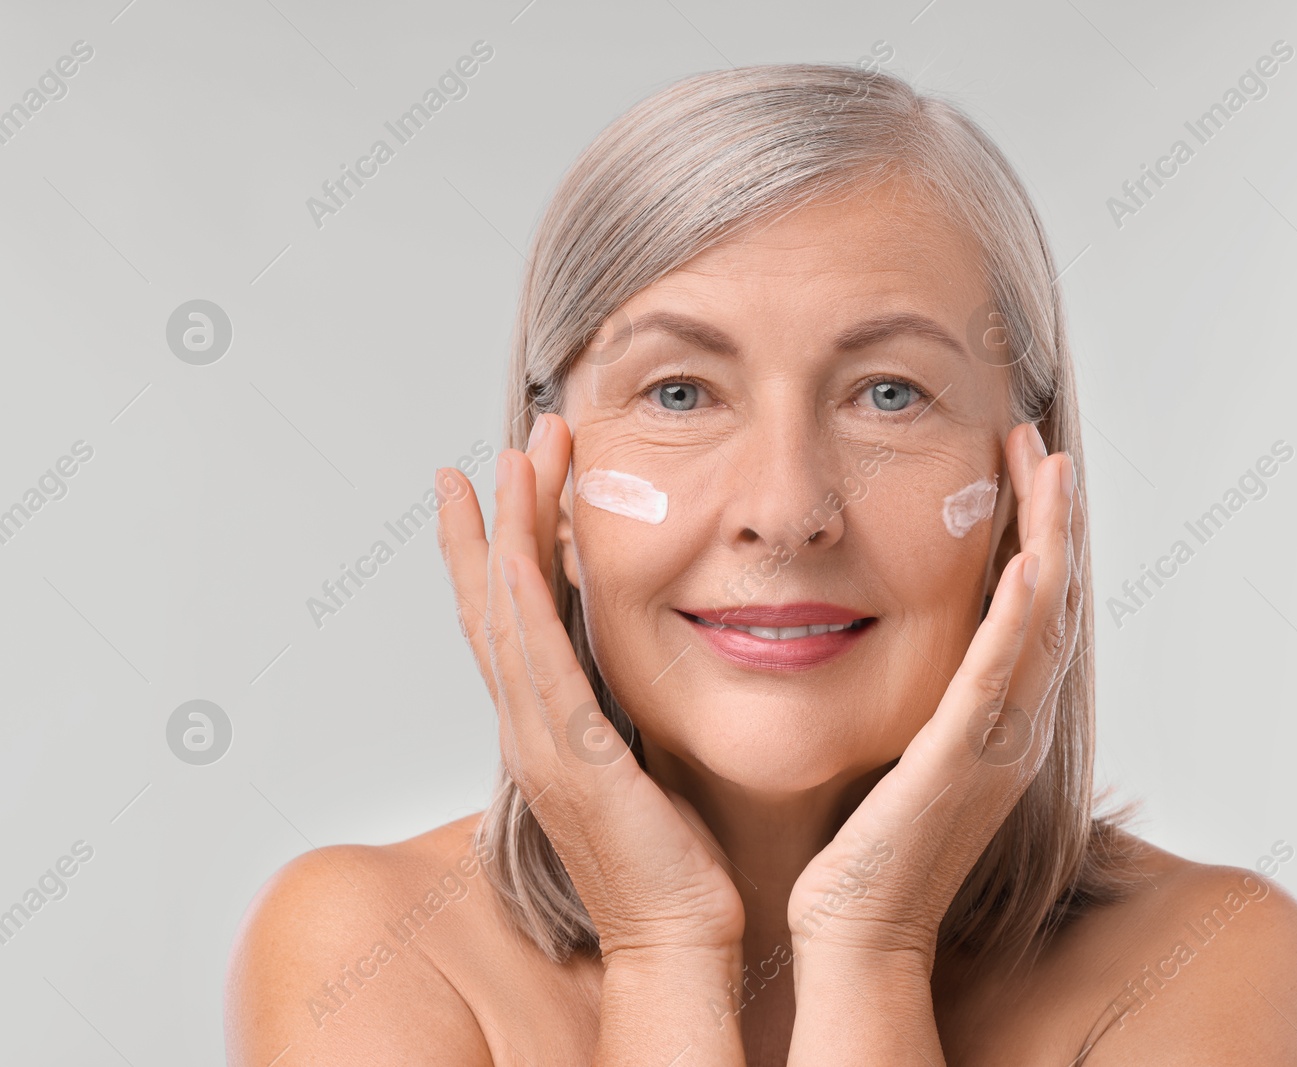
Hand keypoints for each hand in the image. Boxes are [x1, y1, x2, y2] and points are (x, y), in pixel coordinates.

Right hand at [435, 413, 745, 963]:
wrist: (679, 938)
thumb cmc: (673, 861)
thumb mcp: (644, 760)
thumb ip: (628, 707)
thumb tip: (646, 655)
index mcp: (548, 726)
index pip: (508, 620)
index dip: (495, 548)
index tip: (500, 483)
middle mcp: (530, 728)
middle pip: (491, 604)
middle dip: (497, 518)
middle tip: (506, 444)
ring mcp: (543, 744)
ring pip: (506, 619)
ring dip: (505, 534)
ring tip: (509, 462)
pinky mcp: (576, 761)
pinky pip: (540, 670)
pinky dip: (521, 607)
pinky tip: (517, 553)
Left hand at [786, 421, 1083, 966]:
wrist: (860, 929)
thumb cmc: (868, 849)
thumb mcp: (906, 749)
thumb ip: (923, 696)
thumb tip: (897, 636)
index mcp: (999, 719)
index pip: (1031, 608)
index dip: (1036, 533)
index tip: (1020, 467)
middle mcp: (1014, 725)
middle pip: (1052, 600)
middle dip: (1051, 516)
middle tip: (1040, 443)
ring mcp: (997, 743)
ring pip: (1041, 623)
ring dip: (1049, 540)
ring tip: (1048, 468)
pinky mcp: (960, 761)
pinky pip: (997, 679)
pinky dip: (1018, 620)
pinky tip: (1027, 564)